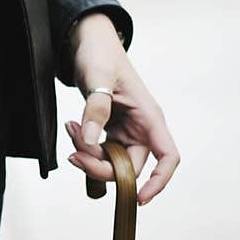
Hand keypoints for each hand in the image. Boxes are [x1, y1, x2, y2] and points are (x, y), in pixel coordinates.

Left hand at [65, 13, 179, 205]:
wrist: (89, 41)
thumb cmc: (100, 53)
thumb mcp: (97, 76)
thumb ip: (96, 108)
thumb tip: (88, 140)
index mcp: (149, 117)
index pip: (168, 157)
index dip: (159, 181)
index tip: (139, 198)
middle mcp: (142, 128)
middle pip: (130, 167)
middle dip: (101, 166)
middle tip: (73, 153)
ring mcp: (126, 131)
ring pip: (112, 162)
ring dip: (89, 156)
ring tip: (70, 127)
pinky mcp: (111, 130)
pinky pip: (101, 152)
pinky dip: (84, 147)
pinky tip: (72, 127)